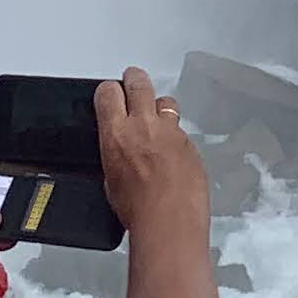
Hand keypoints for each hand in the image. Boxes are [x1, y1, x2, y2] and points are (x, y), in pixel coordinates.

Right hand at [95, 69, 210, 245]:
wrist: (170, 218)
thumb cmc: (136, 207)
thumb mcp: (111, 180)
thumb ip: (116, 155)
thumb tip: (122, 152)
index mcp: (116, 133)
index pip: (109, 93)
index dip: (108, 91)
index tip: (109, 93)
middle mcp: (144, 124)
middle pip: (139, 84)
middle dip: (134, 79)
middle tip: (132, 79)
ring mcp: (170, 130)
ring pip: (165, 101)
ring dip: (158, 106)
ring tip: (155, 116)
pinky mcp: (190, 141)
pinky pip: (180, 128)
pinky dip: (174, 133)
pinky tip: (172, 150)